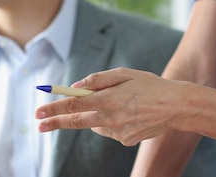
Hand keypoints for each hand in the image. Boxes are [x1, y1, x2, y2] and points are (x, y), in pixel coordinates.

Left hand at [36, 68, 187, 145]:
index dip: (54, 108)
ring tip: (119, 104)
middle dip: (55, 122)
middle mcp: (110, 118)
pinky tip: (129, 113)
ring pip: (95, 125)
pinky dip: (112, 121)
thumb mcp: (125, 74)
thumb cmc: (150, 85)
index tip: (39, 112)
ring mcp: (117, 132)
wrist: (177, 107)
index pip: (73, 104)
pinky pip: (110, 130)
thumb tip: (78, 86)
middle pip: (75, 121)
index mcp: (108, 99)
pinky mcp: (125, 140)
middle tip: (38, 124)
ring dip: (94, 116)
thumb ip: (99, 79)